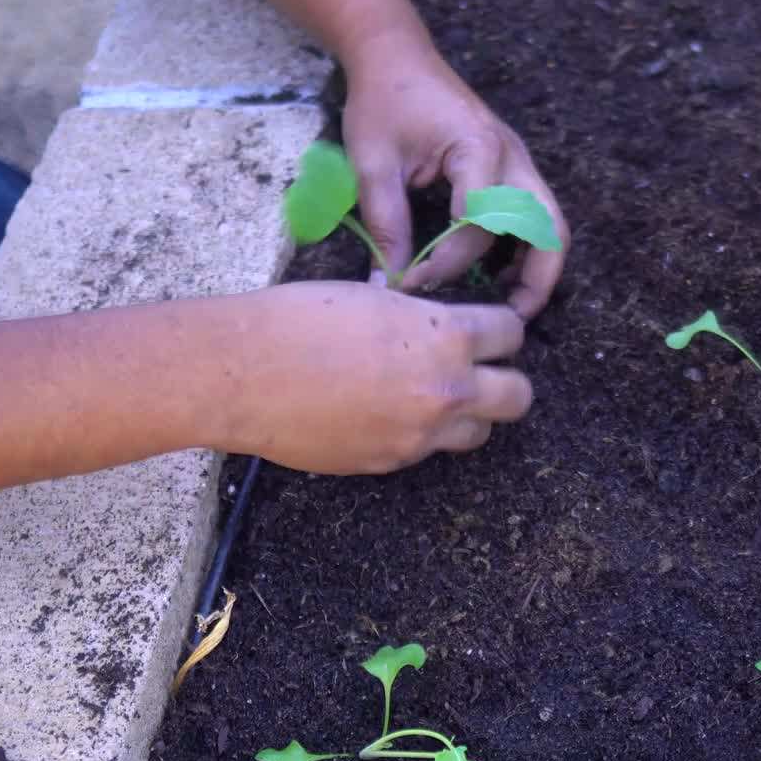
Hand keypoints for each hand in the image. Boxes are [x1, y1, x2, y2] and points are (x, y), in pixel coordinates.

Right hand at [217, 282, 531, 472]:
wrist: (242, 373)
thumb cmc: (299, 320)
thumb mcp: (375, 299)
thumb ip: (421, 319)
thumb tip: (438, 328)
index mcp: (444, 336)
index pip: (512, 333)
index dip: (500, 330)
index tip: (486, 331)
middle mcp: (444, 389)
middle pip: (518, 396)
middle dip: (505, 381)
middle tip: (479, 371)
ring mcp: (420, 433)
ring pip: (479, 433)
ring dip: (467, 416)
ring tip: (432, 398)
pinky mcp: (390, 462)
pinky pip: (427, 451)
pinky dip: (418, 435)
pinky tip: (386, 415)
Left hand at [341, 30, 567, 318]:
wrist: (395, 56)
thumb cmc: (382, 102)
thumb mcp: (373, 164)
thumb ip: (385, 226)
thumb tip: (387, 286)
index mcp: (480, 149)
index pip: (478, 225)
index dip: (445, 264)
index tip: (408, 283)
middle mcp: (513, 156)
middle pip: (549, 228)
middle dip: (535, 279)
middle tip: (507, 319)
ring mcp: (519, 160)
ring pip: (551, 224)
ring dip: (539, 266)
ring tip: (509, 304)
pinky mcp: (512, 167)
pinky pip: (535, 214)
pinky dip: (527, 248)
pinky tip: (499, 274)